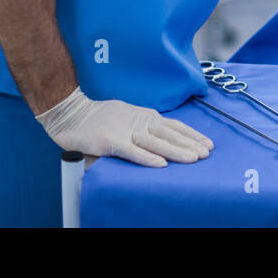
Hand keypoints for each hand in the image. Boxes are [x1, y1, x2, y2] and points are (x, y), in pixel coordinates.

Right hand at [35, 87, 213, 166]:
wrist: (70, 113)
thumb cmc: (98, 118)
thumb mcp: (125, 118)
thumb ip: (141, 130)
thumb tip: (160, 144)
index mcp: (144, 116)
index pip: (173, 126)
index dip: (191, 135)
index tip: (207, 144)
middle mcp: (138, 121)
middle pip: (169, 134)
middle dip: (190, 144)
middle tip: (207, 153)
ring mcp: (125, 130)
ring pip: (155, 142)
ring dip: (175, 151)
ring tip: (192, 159)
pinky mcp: (110, 141)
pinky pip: (132, 151)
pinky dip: (146, 157)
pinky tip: (160, 164)